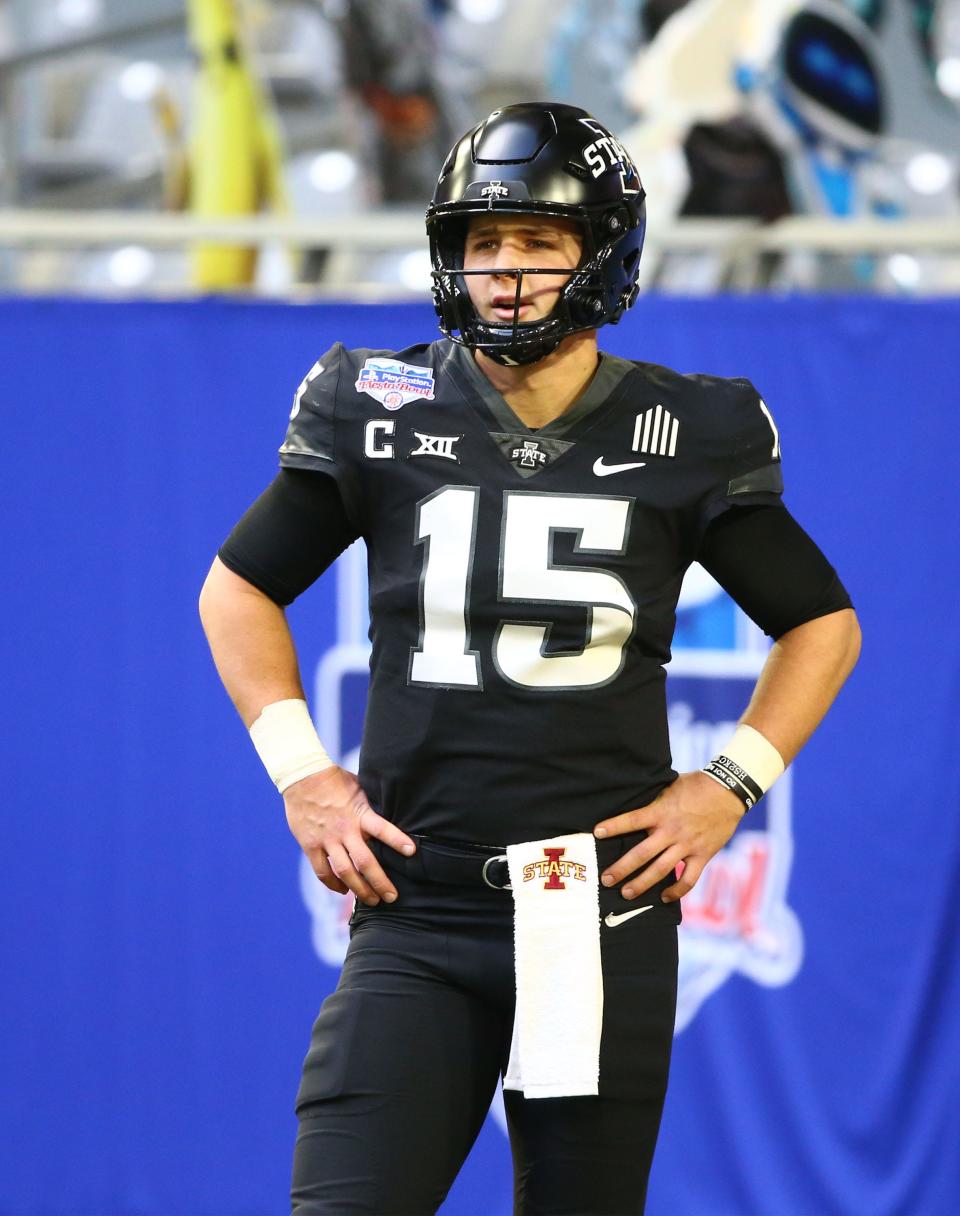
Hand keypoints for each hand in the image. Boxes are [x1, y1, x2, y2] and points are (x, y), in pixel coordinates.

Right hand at [283, 766, 415, 905]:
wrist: (302, 777)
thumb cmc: (335, 780)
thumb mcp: (360, 787)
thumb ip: (373, 805)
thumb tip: (395, 810)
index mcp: (360, 813)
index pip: (382, 829)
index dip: (397, 840)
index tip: (412, 852)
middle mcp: (345, 829)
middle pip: (365, 861)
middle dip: (380, 882)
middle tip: (392, 897)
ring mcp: (327, 839)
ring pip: (345, 871)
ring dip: (359, 889)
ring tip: (371, 900)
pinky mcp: (310, 845)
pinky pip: (322, 871)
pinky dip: (333, 884)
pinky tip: (343, 890)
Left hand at [594, 771, 745, 902]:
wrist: (729, 791)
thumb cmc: (696, 785)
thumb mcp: (670, 786)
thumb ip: (654, 800)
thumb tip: (633, 801)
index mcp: (661, 811)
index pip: (632, 820)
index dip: (614, 826)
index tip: (597, 833)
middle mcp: (671, 831)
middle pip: (641, 854)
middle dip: (621, 868)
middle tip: (606, 879)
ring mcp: (687, 845)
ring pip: (660, 870)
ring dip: (641, 884)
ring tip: (626, 893)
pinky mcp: (702, 855)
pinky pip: (688, 879)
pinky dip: (676, 891)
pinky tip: (664, 897)